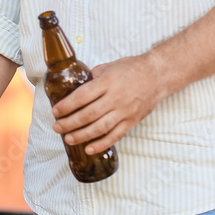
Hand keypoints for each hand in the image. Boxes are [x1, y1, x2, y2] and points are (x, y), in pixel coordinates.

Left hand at [51, 53, 166, 153]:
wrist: (158, 75)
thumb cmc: (133, 69)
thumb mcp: (110, 66)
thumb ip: (93, 76)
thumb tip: (79, 86)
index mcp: (107, 83)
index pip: (82, 97)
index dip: (67, 106)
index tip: (55, 111)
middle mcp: (115, 98)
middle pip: (88, 115)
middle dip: (69, 123)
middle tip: (56, 127)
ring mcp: (124, 112)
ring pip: (99, 128)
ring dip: (81, 135)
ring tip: (68, 138)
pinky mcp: (132, 121)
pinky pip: (115, 136)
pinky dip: (101, 144)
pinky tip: (89, 149)